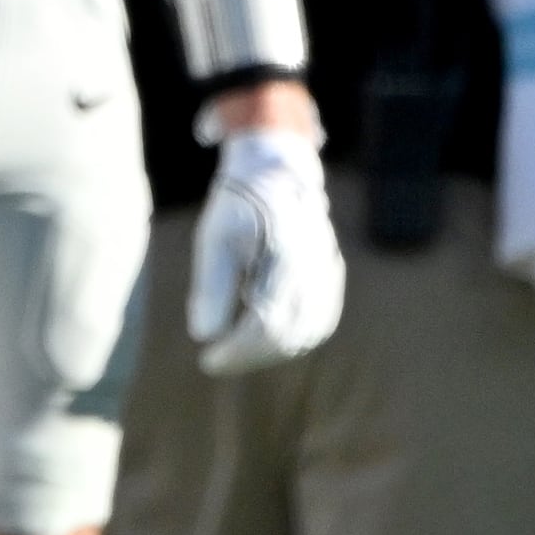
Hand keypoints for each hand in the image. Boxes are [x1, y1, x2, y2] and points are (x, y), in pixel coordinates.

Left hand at [188, 126, 345, 373]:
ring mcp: (327, 275)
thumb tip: (203, 335)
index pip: (265, 327)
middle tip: (218, 360)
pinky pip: (320, 320)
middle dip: (250, 356)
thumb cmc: (238, 207)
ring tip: (237, 351)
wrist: (277, 175)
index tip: (208, 360)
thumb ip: (211, 287)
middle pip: (287, 336)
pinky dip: (295, 337)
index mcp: (285, 263)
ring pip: (307, 333)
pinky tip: (267, 340)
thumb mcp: (214, 240)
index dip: (237, 352)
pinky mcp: (331, 276)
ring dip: (272, 351)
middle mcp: (313, 273)